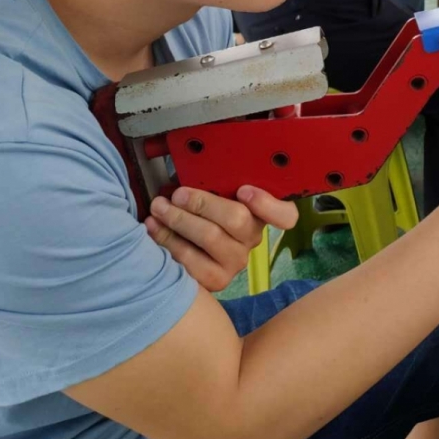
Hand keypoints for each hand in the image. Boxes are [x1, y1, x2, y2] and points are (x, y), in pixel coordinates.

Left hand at [145, 185, 298, 291]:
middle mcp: (252, 239)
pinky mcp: (214, 281)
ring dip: (178, 220)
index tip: (243, 190)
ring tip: (158, 208)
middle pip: (236, 219)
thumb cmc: (200, 209)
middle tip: (176, 195)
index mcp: (259, 214)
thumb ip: (215, 180)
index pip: (285, 215)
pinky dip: (167, 241)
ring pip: (210, 237)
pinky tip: (153, 229)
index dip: (267, 203)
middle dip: (201, 203)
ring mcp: (234, 262)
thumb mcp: (213, 191)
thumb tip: (196, 158)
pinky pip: (190, 261)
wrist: (184, 248)